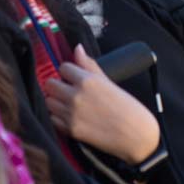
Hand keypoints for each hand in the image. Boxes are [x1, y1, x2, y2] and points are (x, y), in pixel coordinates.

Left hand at [44, 45, 160, 163]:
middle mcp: (76, 95)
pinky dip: (58, 117)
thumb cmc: (127, 107)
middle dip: (58, 85)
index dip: (68, 72)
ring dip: (56, 101)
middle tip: (67, 91)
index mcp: (87, 80)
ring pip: (49, 101)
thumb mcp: (109, 82)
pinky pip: (53, 119)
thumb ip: (89, 65)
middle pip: (50, 84)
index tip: (73, 78)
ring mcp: (71, 113)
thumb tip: (77, 48)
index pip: (63, 68)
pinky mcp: (70, 130)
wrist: (135, 134)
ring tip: (68, 104)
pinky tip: (70, 117)